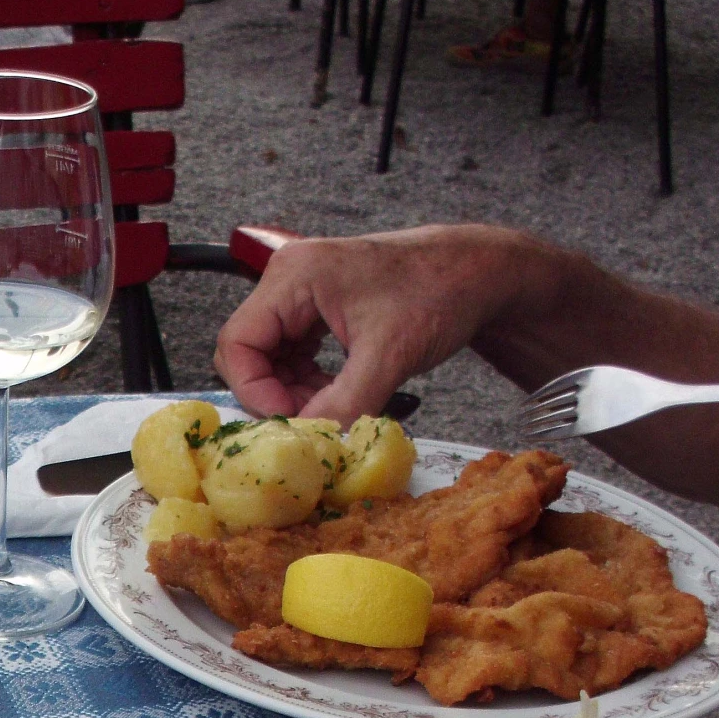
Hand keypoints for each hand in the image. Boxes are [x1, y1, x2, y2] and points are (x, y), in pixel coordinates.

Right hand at [213, 226, 550, 423]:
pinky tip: (336, 391)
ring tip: (331, 406)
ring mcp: (302, 290)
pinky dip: (307, 380)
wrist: (481, 272)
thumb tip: (312, 444)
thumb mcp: (389, 356)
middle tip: (312, 419)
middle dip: (274, 393)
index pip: (237, 343)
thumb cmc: (441, 292)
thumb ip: (345, 403)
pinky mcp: (318, 306)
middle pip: (248, 351)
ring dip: (292, 391)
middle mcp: (289, 277)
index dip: (254, 391)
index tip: (289, 422)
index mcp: (295, 276)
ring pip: (268, 356)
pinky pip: (292, 352)